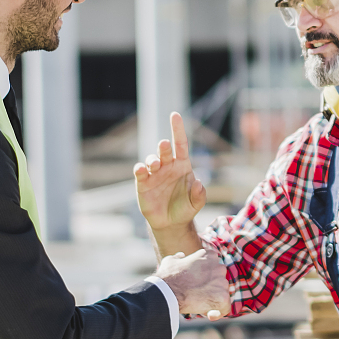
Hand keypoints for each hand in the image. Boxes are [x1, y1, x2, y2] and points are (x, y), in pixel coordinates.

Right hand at [135, 113, 206, 235]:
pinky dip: (139, 169)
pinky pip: (140, 173)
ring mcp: (154, 174)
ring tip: (154, 164)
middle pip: (165, 151)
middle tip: (164, 145)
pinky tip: (141, 169)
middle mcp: (167, 166)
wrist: (171, 223)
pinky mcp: (143, 184)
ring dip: (152, 159)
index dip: (178, 129)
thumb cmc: (185, 208)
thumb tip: (199, 183)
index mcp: (182, 165)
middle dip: (164, 146)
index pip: (181, 144)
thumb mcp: (196, 204)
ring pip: (151, 160)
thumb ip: (199, 195)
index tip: (174, 115)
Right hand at [157, 248, 230, 319]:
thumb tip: (181, 256)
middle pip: (220, 281)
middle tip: (198, 296)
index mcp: (209, 256)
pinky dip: (218, 312)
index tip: (198, 284)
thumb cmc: (167, 277)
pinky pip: (225, 307)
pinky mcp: (222, 297)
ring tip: (199, 305)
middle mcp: (219, 267)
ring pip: (222, 294)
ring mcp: (222, 282)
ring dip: (213, 300)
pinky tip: (209, 315)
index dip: (206, 277)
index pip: (214, 267)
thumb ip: (179, 258)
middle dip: (211, 288)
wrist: (167, 292)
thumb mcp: (171, 261)